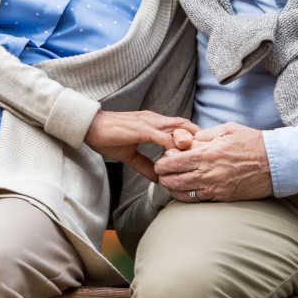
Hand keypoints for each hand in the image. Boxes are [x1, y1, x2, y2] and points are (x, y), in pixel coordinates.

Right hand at [86, 110, 200, 181]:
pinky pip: (164, 138)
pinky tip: (179, 158)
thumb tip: (158, 178)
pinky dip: (174, 147)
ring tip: (199, 156)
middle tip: (208, 153)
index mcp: (152, 123)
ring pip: (178, 128)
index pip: (179, 125)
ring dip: (190, 141)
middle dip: (198, 138)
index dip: (192, 136)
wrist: (89, 127)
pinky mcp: (142, 129)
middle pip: (185, 124)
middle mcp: (154, 119)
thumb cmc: (106, 137)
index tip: (202, 150)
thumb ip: (144, 165)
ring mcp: (149, 123)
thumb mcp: (129, 155)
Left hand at [153, 122, 273, 201]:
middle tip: (161, 173)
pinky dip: (186, 197)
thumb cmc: (253, 143)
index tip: (161, 161)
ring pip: (183, 193)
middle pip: (174, 180)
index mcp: (207, 154)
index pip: (174, 162)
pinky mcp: (223, 197)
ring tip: (169, 182)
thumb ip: (204, 135)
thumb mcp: (227, 130)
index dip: (162, 163)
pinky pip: (197, 200)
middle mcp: (208, 173)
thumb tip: (186, 140)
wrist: (276, 163)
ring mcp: (215, 188)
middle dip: (163, 177)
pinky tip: (184, 191)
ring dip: (172, 188)